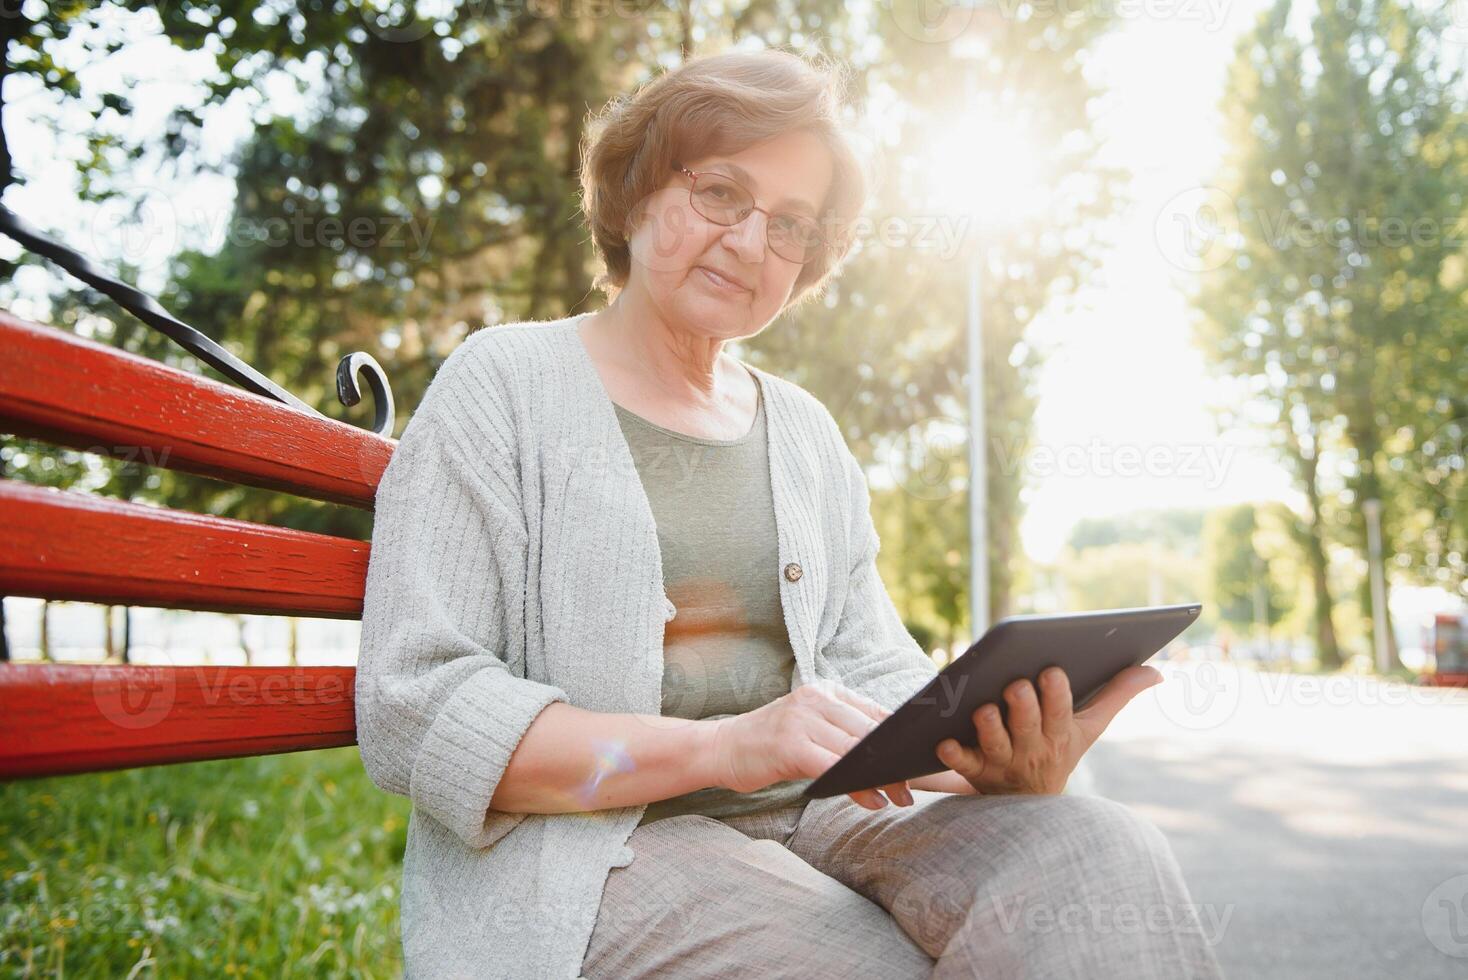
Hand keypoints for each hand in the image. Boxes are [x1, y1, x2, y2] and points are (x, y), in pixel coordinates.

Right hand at [710, 679, 914, 810]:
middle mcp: (816, 699)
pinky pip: (835, 767)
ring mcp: (802, 719)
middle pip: (869, 732)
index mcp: (826, 691)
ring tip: (900, 797)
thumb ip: (843, 735)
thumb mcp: (809, 730)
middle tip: (914, 788)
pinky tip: (872, 801)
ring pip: (856, 751)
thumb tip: (889, 758)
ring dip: (882, 778)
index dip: (900, 738)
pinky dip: (858, 787)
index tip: (921, 759)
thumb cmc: (770, 745)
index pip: (874, 712)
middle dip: (895, 762)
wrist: (721, 748)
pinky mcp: (790, 744)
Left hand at [936, 665, 1163, 794]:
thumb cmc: (1058, 751)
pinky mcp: (974, 771)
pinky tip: (942, 743)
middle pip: (1026, 726)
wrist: (1029, 807)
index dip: (1056, 694)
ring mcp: (1001, 761)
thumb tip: (1156, 671)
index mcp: (1059, 735)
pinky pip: (961, 765)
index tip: (1052, 671)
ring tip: (983, 710)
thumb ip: (1117, 695)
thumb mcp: (1088, 729)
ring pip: (995, 743)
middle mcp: (1031, 749)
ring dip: (989, 727)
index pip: (1060, 713)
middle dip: (1022, 705)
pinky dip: (952, 756)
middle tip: (1015, 684)